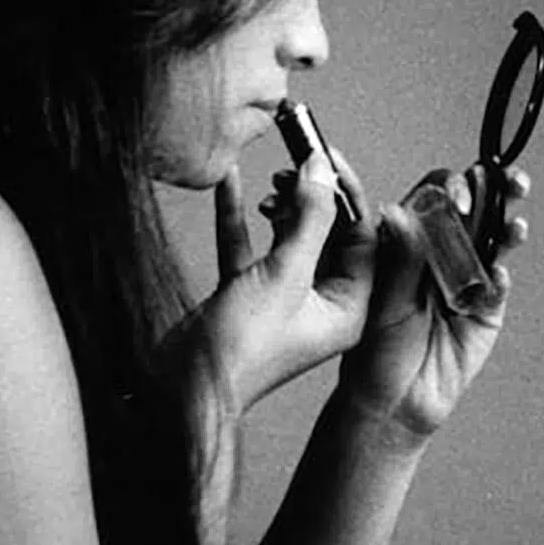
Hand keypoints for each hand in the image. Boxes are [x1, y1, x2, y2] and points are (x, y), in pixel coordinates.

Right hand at [188, 145, 376, 412]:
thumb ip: (309, 218)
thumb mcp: (284, 276)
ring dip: (280, 204)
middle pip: (329, 233)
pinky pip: (249, 247)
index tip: (326, 155)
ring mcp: (282, 300)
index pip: (364, 237)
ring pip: (290, 237)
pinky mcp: (244, 297)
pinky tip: (228, 182)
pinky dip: (239, 216)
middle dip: (314, 194)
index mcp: (349, 308)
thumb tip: (321, 170)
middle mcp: (322, 304)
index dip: (347, 193)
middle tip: (297, 160)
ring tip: (269, 179)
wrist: (179, 389)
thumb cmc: (240, 350)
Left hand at [336, 165, 529, 445]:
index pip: (435, 197)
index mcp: (410, 241)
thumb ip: (399, 259)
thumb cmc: (374, 350)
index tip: (459, 193)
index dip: (450, 187)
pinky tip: (498, 275)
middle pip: (475, 209)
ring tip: (516, 225)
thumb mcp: (382, 302)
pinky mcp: (486, 310)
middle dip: (496, 190)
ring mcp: (467, 279)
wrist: (393, 402)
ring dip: (508, 226)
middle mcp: (441, 253)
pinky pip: (497, 286)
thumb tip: (397, 209)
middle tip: (511, 182)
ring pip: (493, 241)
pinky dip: (499, 278)